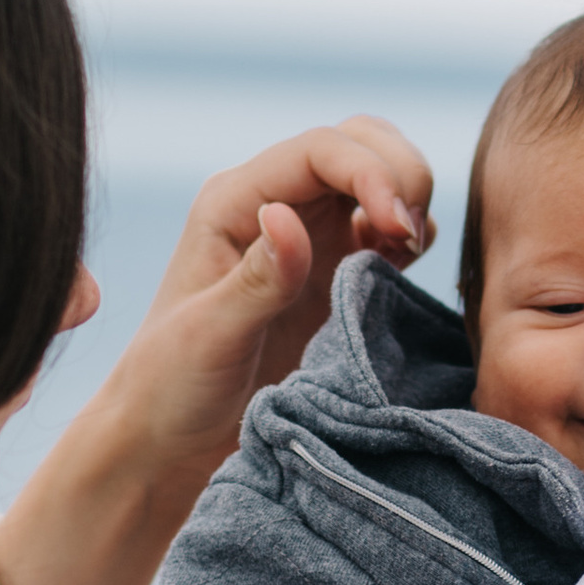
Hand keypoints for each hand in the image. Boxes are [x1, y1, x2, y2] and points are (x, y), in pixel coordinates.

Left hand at [123, 116, 435, 486]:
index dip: (371, 172)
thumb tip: (286, 215)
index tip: (398, 225)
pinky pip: (388, 230)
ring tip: (407, 252)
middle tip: (409, 236)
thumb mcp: (208, 335)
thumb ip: (256, 279)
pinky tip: (402, 271)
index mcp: (235, 202)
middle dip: (400, 174)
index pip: (319, 150)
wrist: (172, 441)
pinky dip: (412, 236)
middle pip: (358, 143)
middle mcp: (275, 205)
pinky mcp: (335, 273)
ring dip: (409, 201)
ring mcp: (309, 237)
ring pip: (380, 176)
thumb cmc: (171, 386)